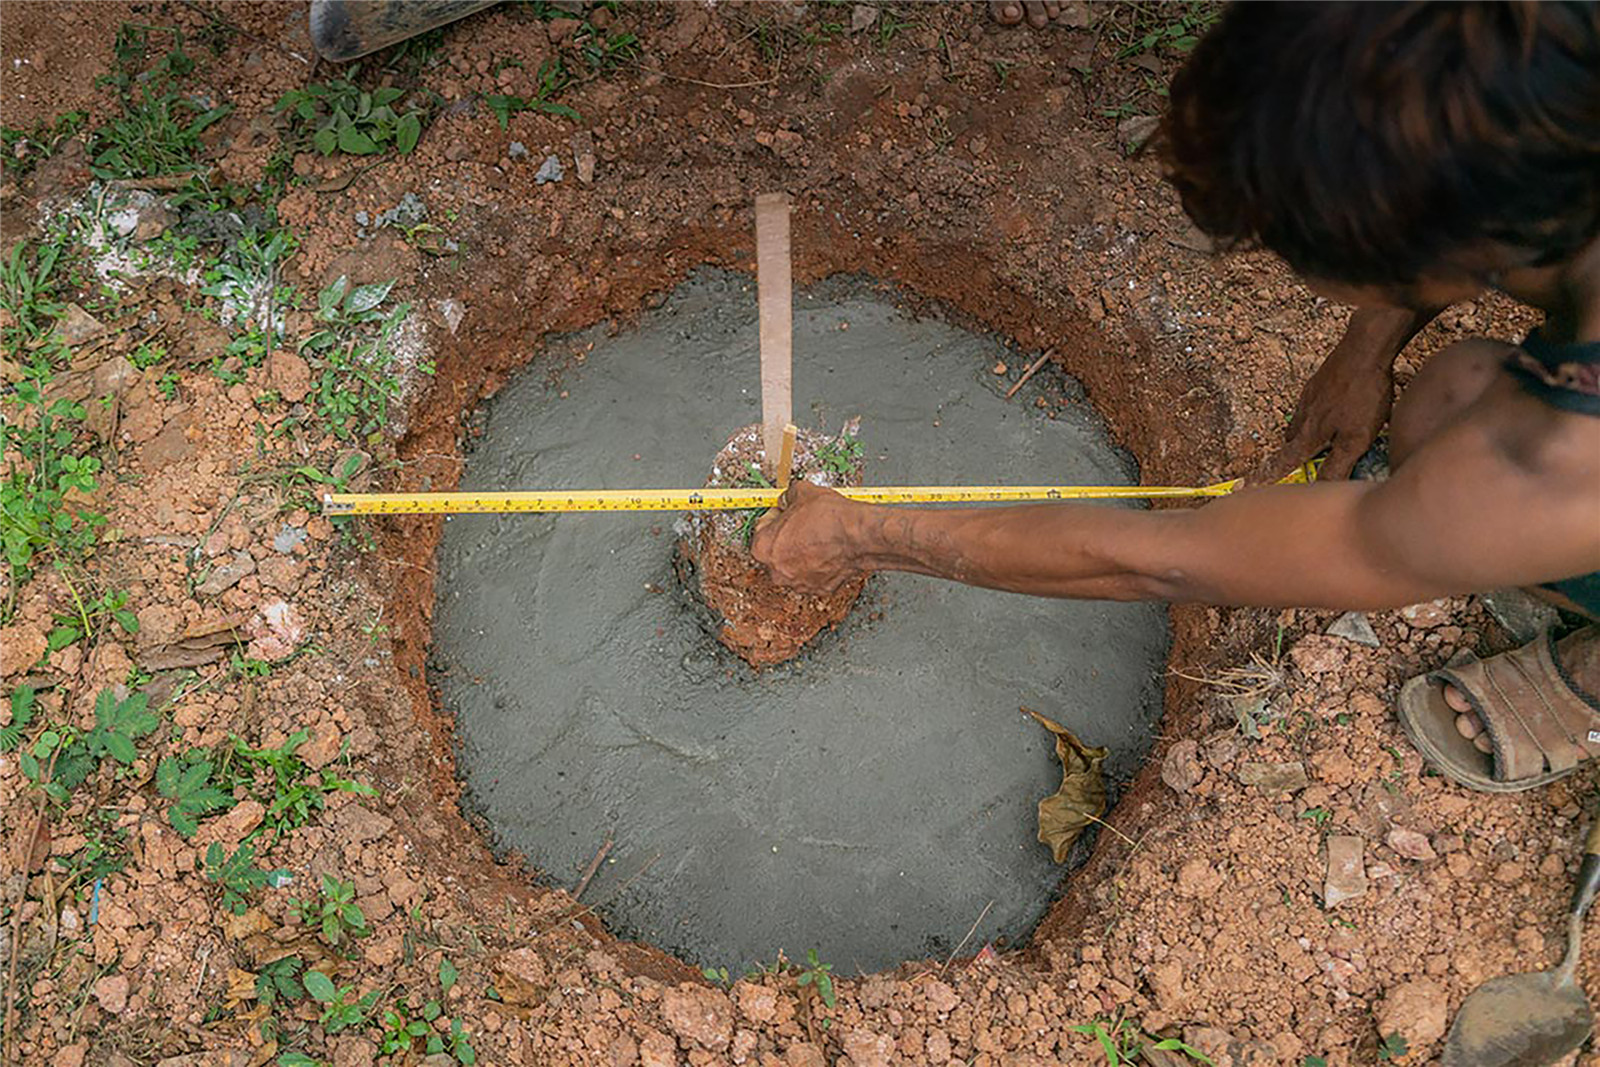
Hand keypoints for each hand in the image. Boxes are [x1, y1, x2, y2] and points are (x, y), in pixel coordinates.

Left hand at [749, 481, 867, 594]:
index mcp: (763, 548)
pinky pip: (814, 575)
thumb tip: (788, 499)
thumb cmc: (830, 518)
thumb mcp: (802, 492)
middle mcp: (777, 571)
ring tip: (817, 536)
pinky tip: (828, 549)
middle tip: (801, 524)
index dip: (773, 517)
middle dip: (786, 537)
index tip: (782, 512)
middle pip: (776, 551)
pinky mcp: (820, 590)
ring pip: (795, 566)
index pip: (760, 529)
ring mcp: (799, 583)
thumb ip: (787, 497)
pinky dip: (819, 564)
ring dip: (802, 553)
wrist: (859, 535)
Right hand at [1256, 306, 1432, 482]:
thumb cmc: (1363, 394)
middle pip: (1290, 442)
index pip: (1284, 462)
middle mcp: (1304, 415)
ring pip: (1300, 422)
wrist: (1365, 348)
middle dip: (1290, 454)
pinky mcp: (1321, 381)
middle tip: (1294, 461)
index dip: (1267, 476)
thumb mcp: (1357, 439)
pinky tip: (1334, 411)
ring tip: (1318, 439)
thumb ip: (1338, 465)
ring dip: (1304, 434)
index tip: (1247, 485)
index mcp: (1309, 434)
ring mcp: (1311, 396)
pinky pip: (1312, 404)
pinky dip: (1316, 413)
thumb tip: (1322, 489)